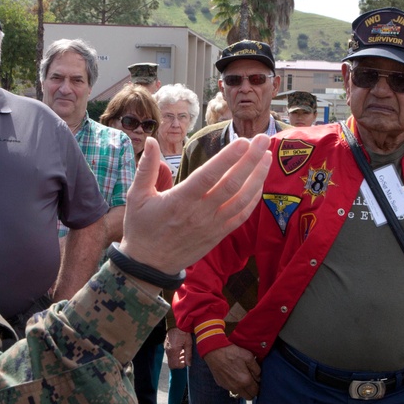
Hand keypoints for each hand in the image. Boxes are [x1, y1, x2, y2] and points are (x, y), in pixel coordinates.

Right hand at [119, 135, 269, 274]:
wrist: (148, 265)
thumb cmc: (141, 227)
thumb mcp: (136, 196)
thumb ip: (146, 167)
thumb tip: (151, 140)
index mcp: (180, 200)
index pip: (209, 175)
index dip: (228, 158)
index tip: (243, 141)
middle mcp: (200, 213)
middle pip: (231, 184)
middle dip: (251, 160)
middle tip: (263, 139)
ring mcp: (212, 225)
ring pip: (242, 199)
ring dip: (257, 177)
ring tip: (267, 156)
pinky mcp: (219, 235)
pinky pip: (241, 215)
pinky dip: (253, 198)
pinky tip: (259, 182)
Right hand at [164, 328, 192, 368]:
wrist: (175, 323)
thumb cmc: (183, 332)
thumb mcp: (188, 343)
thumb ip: (188, 354)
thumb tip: (189, 364)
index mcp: (174, 351)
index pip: (175, 365)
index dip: (181, 365)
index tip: (186, 360)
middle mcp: (168, 351)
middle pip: (171, 365)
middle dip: (178, 363)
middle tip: (184, 358)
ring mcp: (166, 348)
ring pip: (170, 360)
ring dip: (177, 359)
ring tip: (183, 352)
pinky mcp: (165, 346)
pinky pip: (169, 355)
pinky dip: (174, 355)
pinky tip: (179, 349)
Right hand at [202, 344, 260, 399]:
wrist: (214, 350)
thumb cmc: (231, 352)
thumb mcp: (249, 356)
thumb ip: (256, 369)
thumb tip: (259, 376)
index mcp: (245, 381)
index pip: (256, 392)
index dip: (258, 387)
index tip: (257, 381)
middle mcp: (237, 387)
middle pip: (248, 397)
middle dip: (251, 391)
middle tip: (251, 381)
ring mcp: (228, 387)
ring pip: (239, 394)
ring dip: (242, 389)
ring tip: (241, 377)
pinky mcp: (221, 384)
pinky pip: (230, 388)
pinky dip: (234, 385)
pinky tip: (232, 375)